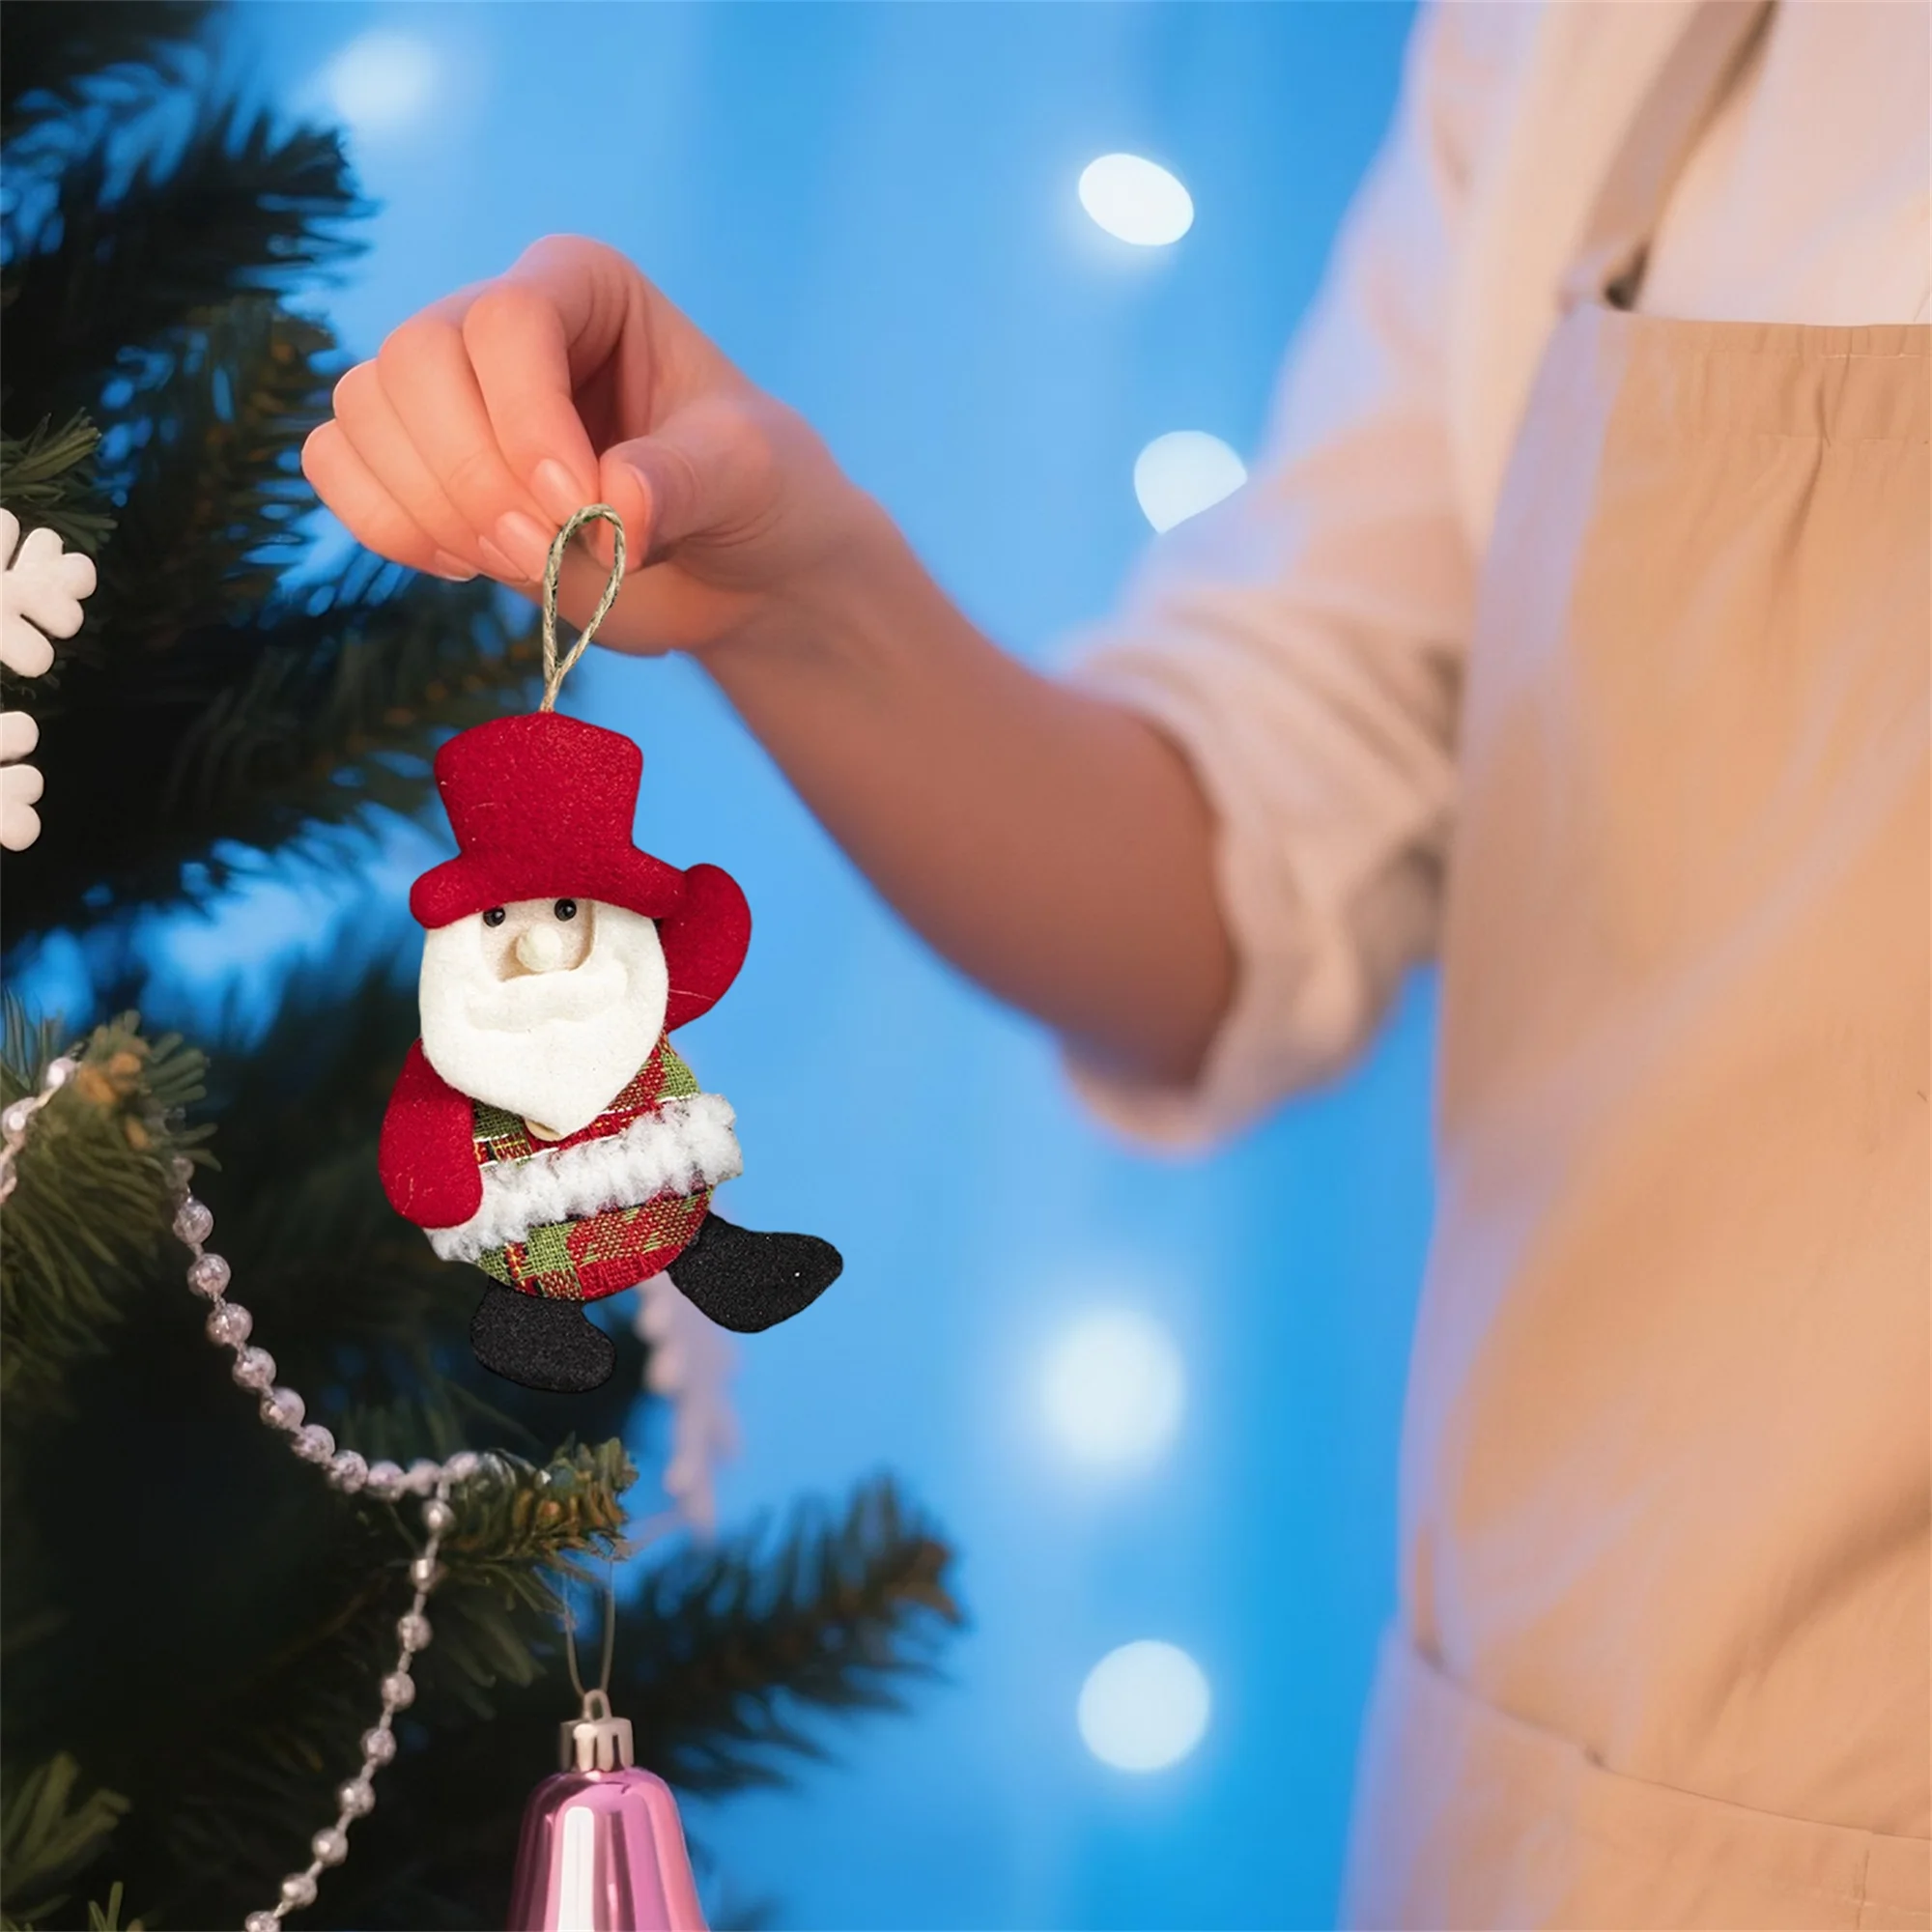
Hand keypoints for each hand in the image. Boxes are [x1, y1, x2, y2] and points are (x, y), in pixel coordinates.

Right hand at [301, 235, 871, 657]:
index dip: (525, 420)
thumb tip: (615, 505)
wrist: (736, 573)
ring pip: (363, 412)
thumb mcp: (750, 475)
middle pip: (411, 361)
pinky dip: (384, 525)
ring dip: (428, 507)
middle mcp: (498, 321)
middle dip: (469, 474)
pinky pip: (336, 467)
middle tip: (544, 551)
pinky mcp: (421, 467)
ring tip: (522, 561)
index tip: (583, 509)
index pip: (503, 318)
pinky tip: (465, 564)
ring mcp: (451, 395)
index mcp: (582, 285)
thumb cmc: (756, 496)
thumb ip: (685, 480)